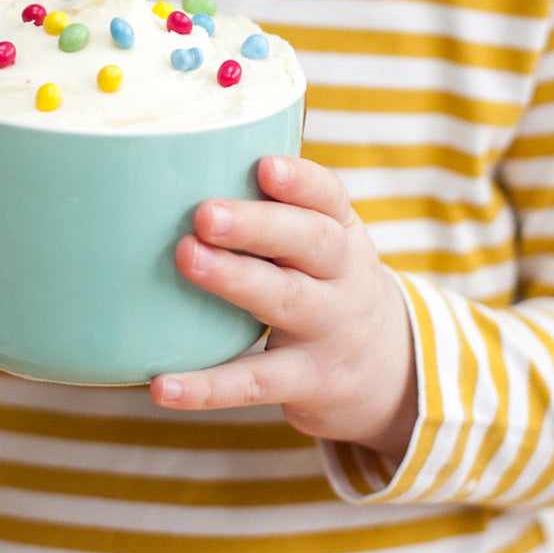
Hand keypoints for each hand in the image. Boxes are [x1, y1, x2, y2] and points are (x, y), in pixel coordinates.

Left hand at [150, 155, 416, 461]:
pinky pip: (253, 382)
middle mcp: (342, 277)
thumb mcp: (323, 244)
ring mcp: (327, 331)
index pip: (329, 197)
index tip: (265, 166)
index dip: (300, 181)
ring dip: (234, 280)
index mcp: (341, 232)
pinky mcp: (306, 382)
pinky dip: (206, 387)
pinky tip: (161, 386)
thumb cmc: (326, 284)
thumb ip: (273, 211)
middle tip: (206, 213)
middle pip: (310, 243)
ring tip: (186, 258)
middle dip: (258, 225)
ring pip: (284, 301)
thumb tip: (173, 175)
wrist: (392, 372)